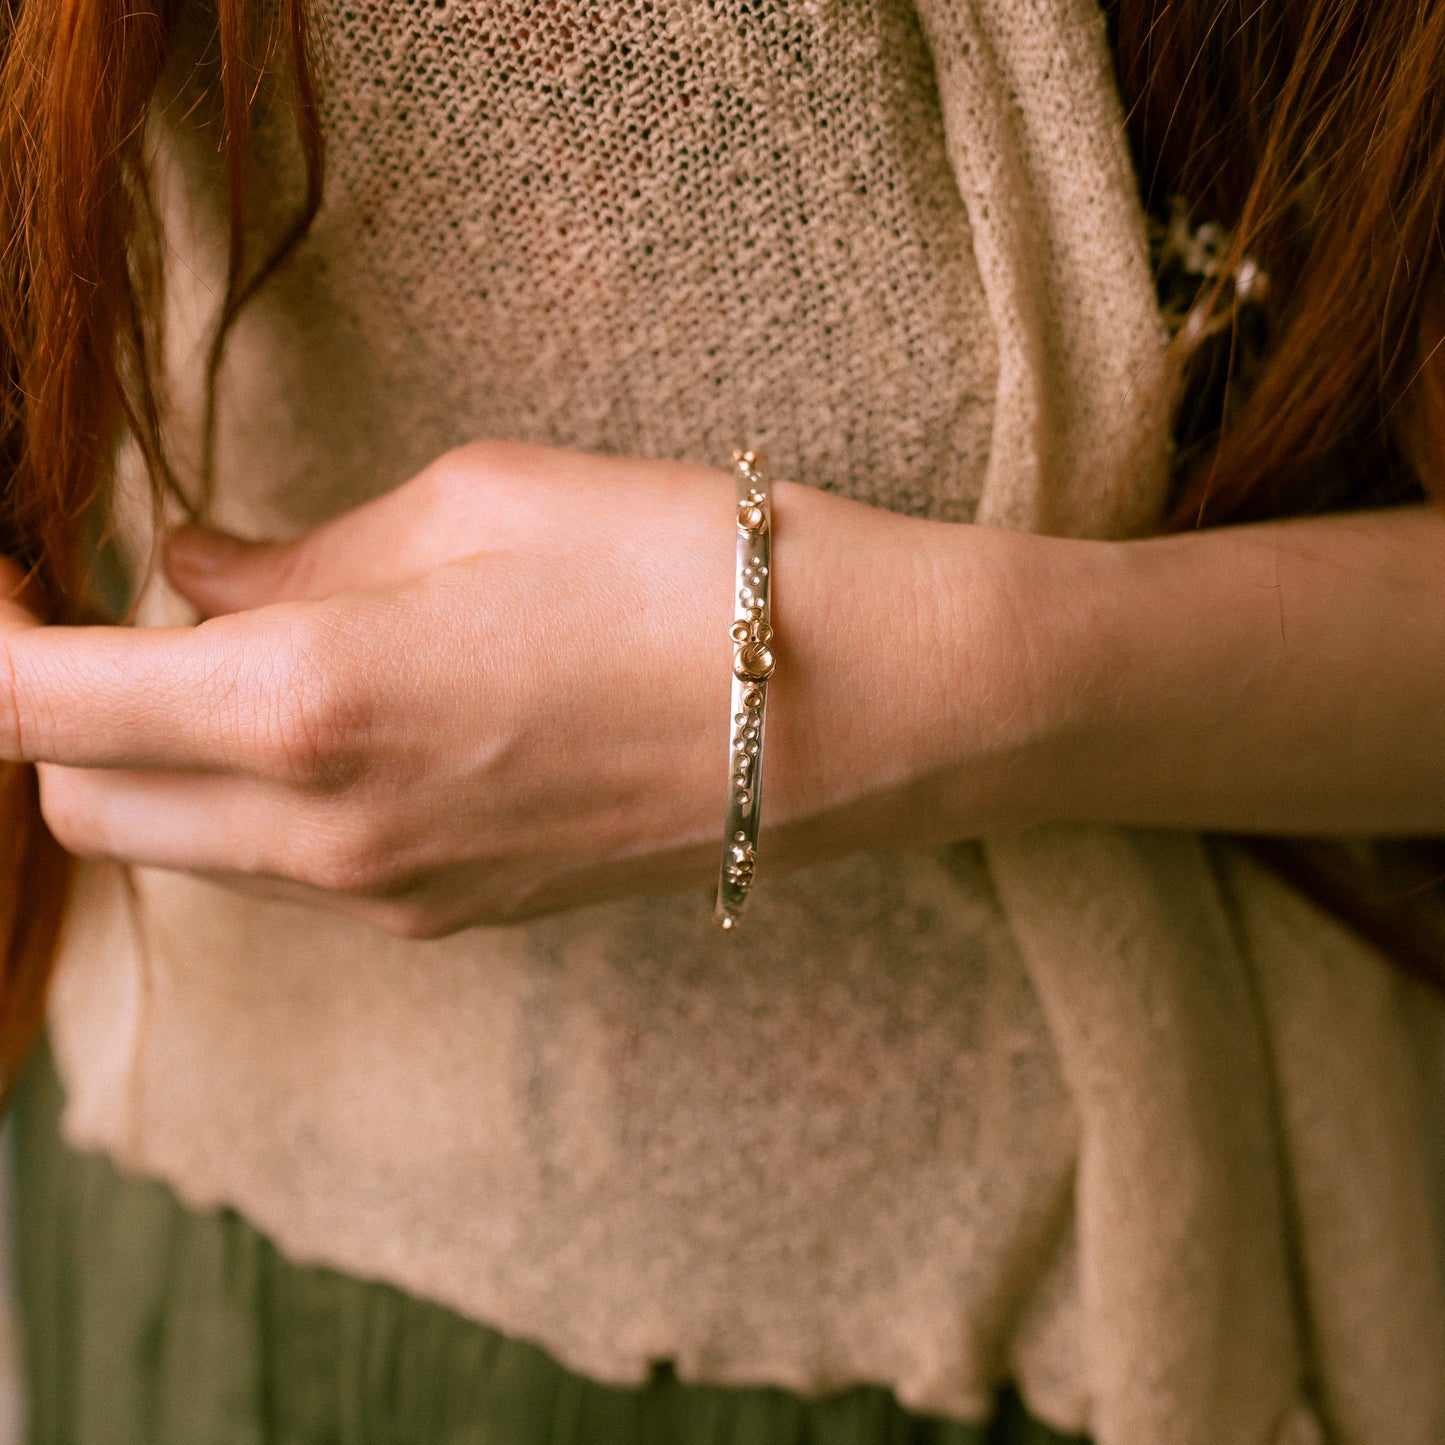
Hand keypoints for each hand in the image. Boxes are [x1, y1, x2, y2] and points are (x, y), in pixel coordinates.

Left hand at [4, 442, 1000, 935]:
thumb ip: (299, 554)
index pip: (32, 706)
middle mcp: (327, 832)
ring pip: (186, 851)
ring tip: (246, 651)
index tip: (5, 568)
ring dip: (163, 761)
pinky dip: (263, 800)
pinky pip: (295, 872)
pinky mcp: (455, 918)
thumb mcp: (473, 501)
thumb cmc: (680, 568)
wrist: (855, 709)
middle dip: (58, 711)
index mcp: (305, 701)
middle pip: (84, 805)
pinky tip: (350, 714)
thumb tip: (194, 571)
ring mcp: (392, 896)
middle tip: (123, 604)